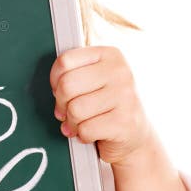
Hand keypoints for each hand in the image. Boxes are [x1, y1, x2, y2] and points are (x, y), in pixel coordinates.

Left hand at [50, 46, 152, 164]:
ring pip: (75, 110)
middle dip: (61, 104)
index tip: (60, 90)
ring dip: (71, 122)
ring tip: (78, 123)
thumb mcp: (93, 79)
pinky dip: (83, 135)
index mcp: (109, 55)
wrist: (135, 134)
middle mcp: (120, 72)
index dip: (55, 80)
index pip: (65, 61)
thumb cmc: (106, 104)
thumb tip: (54, 88)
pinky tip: (91, 133)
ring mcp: (125, 96)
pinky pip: (86, 129)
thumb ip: (74, 73)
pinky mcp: (125, 122)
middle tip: (65, 112)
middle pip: (67, 85)